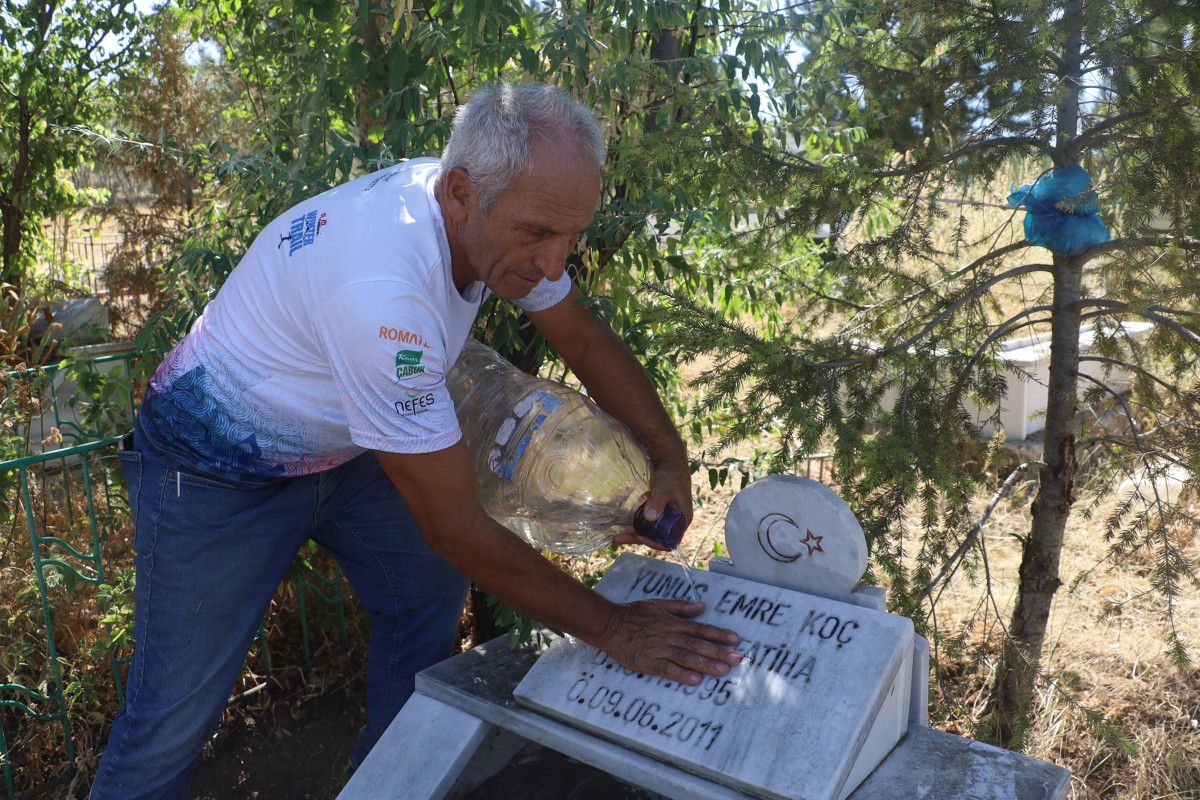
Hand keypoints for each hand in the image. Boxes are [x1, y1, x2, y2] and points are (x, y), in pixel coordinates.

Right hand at [597, 598, 740, 685]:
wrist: (610, 625)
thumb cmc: (634, 614)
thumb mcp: (659, 604)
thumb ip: (681, 607)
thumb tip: (702, 606)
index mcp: (674, 622)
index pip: (701, 629)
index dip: (719, 635)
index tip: (735, 640)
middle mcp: (670, 636)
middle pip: (698, 645)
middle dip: (719, 652)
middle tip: (737, 659)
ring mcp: (660, 650)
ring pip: (687, 657)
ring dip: (706, 664)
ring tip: (723, 670)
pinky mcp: (649, 662)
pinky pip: (668, 669)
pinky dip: (682, 674)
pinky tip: (696, 680)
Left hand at [611, 459, 692, 550]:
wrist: (669, 466)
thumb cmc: (671, 476)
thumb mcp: (664, 488)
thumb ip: (658, 501)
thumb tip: (650, 517)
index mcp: (682, 521)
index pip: (669, 541)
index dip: (655, 543)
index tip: (641, 537)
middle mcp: (674, 524)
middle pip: (656, 539)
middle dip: (638, 540)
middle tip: (620, 538)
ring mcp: (665, 520)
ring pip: (650, 533)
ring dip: (634, 535)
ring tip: (616, 538)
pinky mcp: (657, 515)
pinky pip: (646, 525)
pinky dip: (635, 527)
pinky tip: (622, 527)